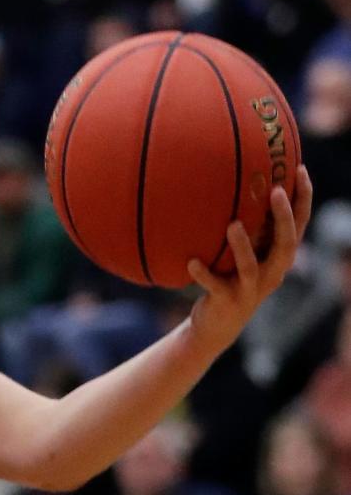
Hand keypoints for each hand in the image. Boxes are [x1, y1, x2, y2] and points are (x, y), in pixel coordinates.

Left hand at [186, 166, 312, 354]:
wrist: (216, 324)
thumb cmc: (228, 278)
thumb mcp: (239, 251)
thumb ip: (245, 226)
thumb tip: (232, 184)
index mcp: (277, 257)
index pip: (299, 225)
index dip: (303, 199)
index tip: (300, 169)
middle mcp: (272, 273)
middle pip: (286, 244)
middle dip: (284, 218)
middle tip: (276, 191)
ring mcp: (250, 289)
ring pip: (252, 267)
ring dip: (243, 246)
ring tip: (233, 225)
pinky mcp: (228, 302)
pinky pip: (216, 286)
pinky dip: (204, 274)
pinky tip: (191, 262)